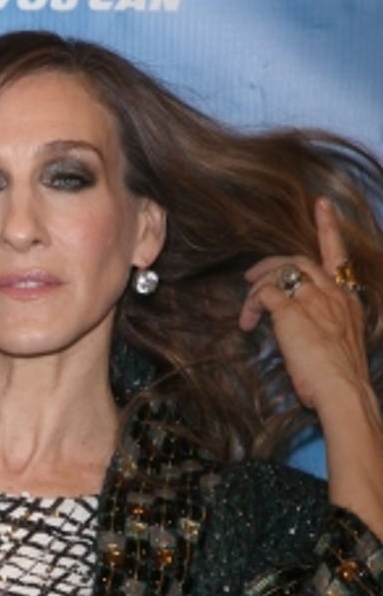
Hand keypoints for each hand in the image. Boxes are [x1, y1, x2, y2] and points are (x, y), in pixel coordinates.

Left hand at [239, 198, 371, 418]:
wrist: (343, 390)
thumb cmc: (339, 379)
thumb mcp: (337, 348)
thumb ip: (322, 331)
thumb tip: (303, 340)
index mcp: (348, 301)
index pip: (338, 257)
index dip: (328, 228)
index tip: (321, 205)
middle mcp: (333, 294)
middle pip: (301, 259)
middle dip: (274, 262)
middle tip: (252, 274)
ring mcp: (313, 299)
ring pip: (280, 272)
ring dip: (259, 283)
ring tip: (247, 299)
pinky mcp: (291, 310)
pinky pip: (263, 293)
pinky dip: (251, 304)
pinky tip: (247, 322)